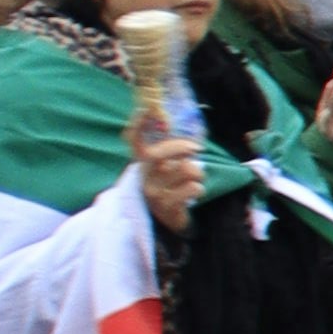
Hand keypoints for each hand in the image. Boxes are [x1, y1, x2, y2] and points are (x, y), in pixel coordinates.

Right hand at [127, 99, 200, 234]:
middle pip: (160, 154)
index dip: (138, 126)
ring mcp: (154, 192)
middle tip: (196, 148)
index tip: (145, 111)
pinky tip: (194, 191)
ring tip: (196, 177)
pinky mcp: (167, 207)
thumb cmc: (168, 187)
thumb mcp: (165, 168)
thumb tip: (191, 136)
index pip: (133, 142)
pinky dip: (198, 188)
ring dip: (197, 171)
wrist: (164, 222)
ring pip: (184, 170)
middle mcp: (144, 177)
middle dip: (181, 147)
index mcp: (142, 163)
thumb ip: (172, 152)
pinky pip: (192, 188)